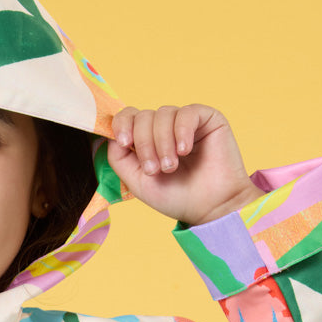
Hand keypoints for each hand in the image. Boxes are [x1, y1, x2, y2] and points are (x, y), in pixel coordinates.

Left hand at [108, 105, 264, 225]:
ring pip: (163, 114)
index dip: (122, 124)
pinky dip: (181, 131)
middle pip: (143, 116)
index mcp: (146, 139)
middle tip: (156, 170)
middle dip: (144, 144)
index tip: (124, 142)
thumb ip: (119, 158)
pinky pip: (187, 112)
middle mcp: (164, 127)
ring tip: (171, 167)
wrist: (211, 208)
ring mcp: (185, 121)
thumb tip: (111, 135)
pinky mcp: (206, 118)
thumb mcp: (137, 181)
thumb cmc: (176, 197)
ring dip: (162, 143)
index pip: (128, 117)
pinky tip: (184, 150)